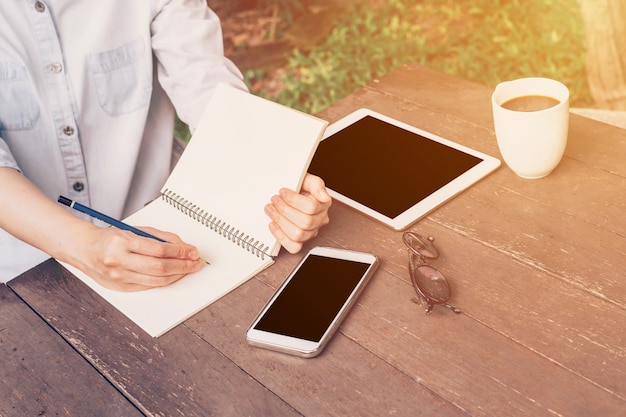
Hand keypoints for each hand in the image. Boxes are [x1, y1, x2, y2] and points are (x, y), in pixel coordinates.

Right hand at [76, 226, 202, 291]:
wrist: (85, 249)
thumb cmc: (112, 238)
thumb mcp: (136, 230)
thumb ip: (162, 238)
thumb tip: (185, 247)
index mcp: (122, 241)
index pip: (159, 250)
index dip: (179, 252)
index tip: (192, 252)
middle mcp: (118, 260)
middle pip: (159, 267)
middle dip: (182, 266)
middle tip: (194, 263)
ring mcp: (118, 277)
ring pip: (155, 280)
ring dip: (176, 275)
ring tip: (187, 270)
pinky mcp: (120, 288)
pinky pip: (148, 286)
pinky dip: (163, 281)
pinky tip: (172, 276)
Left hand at [264, 173, 331, 252]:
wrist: (288, 194)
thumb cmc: (298, 188)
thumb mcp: (307, 179)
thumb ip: (316, 184)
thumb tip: (323, 196)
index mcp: (323, 205)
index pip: (312, 207)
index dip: (293, 200)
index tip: (282, 192)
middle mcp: (319, 220)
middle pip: (305, 222)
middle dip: (285, 209)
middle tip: (275, 200)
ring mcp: (310, 232)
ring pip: (298, 235)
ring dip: (280, 221)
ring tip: (271, 210)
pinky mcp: (299, 241)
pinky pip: (293, 246)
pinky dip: (281, 237)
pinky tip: (273, 224)